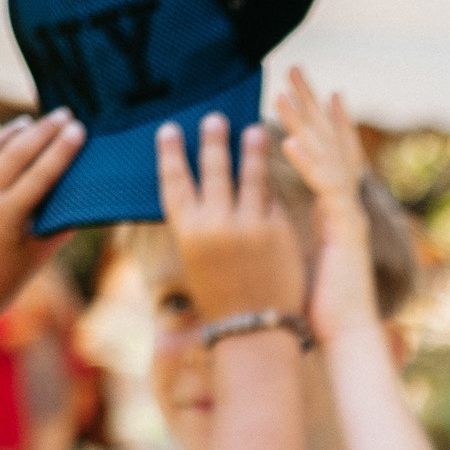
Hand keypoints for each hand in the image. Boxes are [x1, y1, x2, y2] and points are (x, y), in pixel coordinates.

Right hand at [156, 115, 305, 322]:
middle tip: (215, 117)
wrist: (254, 332)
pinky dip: (271, 182)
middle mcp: (217, 225)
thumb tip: (200, 190)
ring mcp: (250, 226)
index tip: (170, 129)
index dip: (171, 154)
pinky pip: (274, 198)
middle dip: (214, 140)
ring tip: (253, 128)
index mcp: (188, 232)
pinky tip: (271, 167)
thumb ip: (199, 225)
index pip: (175, 182)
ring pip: (250, 176)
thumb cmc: (221, 299)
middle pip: (214, 170)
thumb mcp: (197, 261)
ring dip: (251, 148)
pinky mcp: (279, 231)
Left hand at [273, 66, 379, 344]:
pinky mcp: (345, 231)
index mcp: (335, 210)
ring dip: (305, 124)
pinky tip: (290, 141)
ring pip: (329, 158)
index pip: (330, 155)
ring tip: (282, 94)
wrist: (346, 337)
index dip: (322, 122)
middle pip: (332, 143)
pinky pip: (326, 189)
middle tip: (295, 69)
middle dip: (312, 105)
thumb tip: (271, 215)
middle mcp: (346, 206)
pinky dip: (309, 164)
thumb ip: (292, 228)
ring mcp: (349, 216)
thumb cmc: (324, 307)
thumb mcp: (302, 256)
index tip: (311, 93)